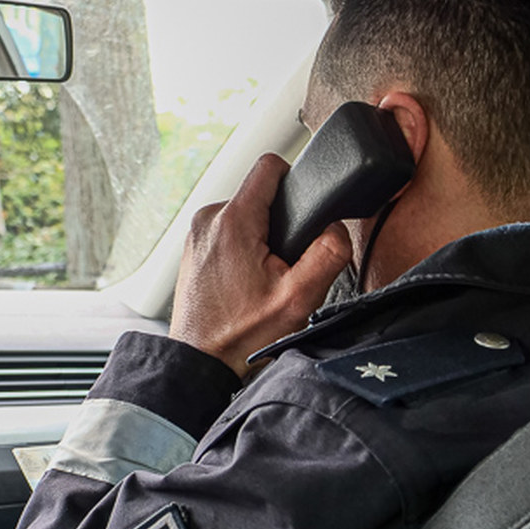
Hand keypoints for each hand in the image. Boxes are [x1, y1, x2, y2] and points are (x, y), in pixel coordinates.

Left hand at [169, 153, 352, 377]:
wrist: (201, 362)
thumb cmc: (240, 335)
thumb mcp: (298, 299)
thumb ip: (327, 255)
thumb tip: (337, 229)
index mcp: (233, 220)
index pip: (270, 166)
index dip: (295, 178)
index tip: (303, 208)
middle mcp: (209, 219)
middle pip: (259, 195)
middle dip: (279, 222)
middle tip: (282, 264)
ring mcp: (196, 233)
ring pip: (243, 214)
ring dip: (260, 238)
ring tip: (262, 276)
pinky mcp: (192, 248)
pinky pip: (226, 232)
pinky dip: (241, 249)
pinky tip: (245, 280)